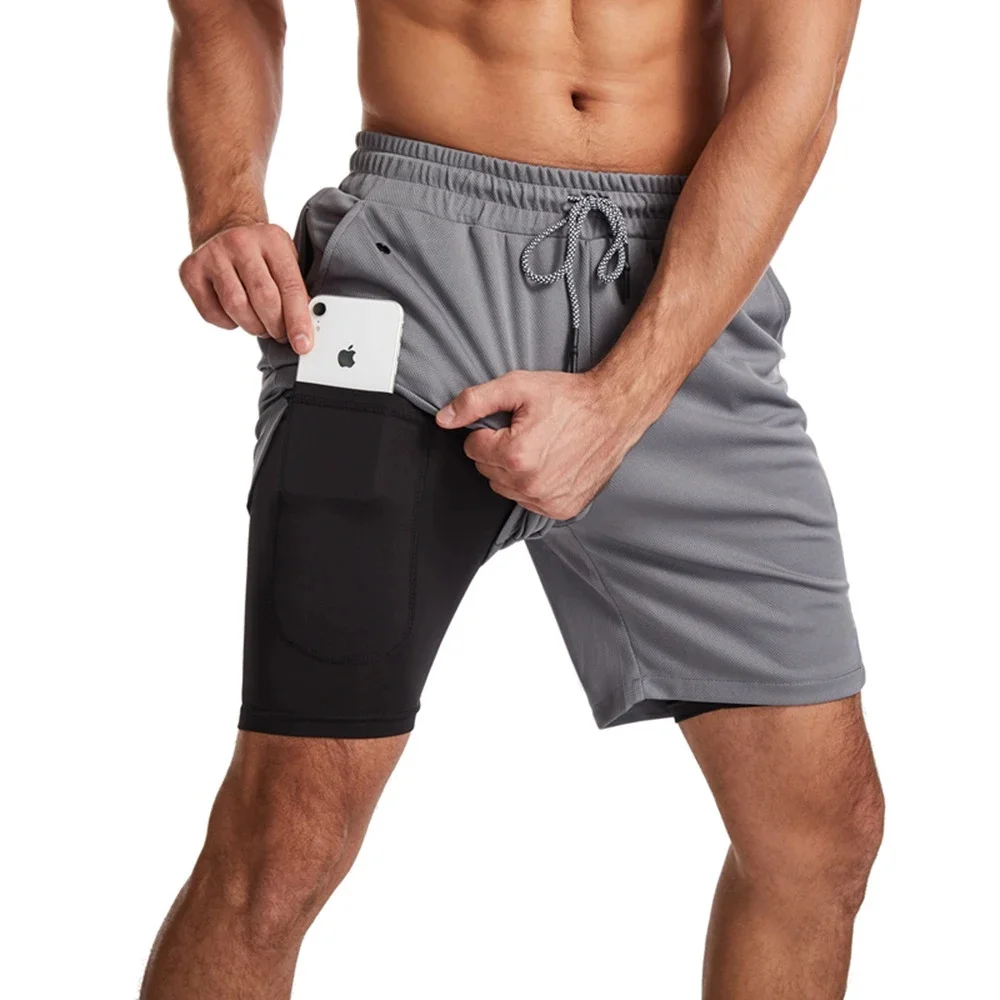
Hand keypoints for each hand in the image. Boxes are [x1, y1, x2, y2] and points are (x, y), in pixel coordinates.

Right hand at [178, 222, 313, 353]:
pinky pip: (212, 314)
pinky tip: (236, 313)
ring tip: (260, 324)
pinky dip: (229, 323)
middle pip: (263, 298)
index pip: (290, 287)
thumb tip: (305, 328)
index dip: (298, 320)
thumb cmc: (261, 254)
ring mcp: (212, 255)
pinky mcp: (190, 270)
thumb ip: (296, 290)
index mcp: (272, 239)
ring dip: (253, 326)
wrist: (223, 229)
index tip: (303, 344)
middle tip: (280, 334)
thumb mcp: (285, 260)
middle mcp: (240, 242)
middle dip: (276, 326)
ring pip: (236, 307)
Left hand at [436, 369, 644, 519]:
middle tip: (528, 431)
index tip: (513, 422)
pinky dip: (534, 485)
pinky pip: (529, 501)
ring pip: (505, 488)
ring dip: (515, 470)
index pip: (473, 448)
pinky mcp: (562, 509)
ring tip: (541, 446)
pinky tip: (552, 464)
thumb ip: (475, 401)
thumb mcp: (518, 387)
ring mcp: (547, 500)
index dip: (489, 431)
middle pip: (487, 470)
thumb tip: (444, 419)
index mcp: (515, 456)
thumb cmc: (570, 398)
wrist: (614, 411)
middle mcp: (530, 484)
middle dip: (500, 451)